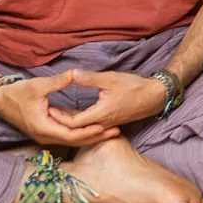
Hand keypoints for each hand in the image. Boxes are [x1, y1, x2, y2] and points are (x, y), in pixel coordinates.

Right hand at [0, 71, 121, 147]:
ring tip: (110, 131)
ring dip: (90, 135)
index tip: (106, 126)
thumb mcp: (38, 85)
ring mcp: (46, 135)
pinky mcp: (47, 131)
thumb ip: (58, 81)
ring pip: (72, 139)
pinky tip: (95, 127)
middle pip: (76, 140)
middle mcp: (46, 136)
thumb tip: (75, 74)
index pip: (72, 134)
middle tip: (116, 131)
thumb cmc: (17, 93)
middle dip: (96, 136)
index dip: (90, 131)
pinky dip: (81, 132)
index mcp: (44, 127)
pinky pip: (67, 135)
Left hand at [48, 70, 172, 132]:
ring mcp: (108, 124)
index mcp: (100, 114)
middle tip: (47, 111)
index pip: (73, 122)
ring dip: (71, 121)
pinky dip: (81, 121)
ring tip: (57, 112)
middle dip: (61, 120)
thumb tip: (71, 73)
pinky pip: (92, 126)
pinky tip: (76, 112)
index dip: (59, 117)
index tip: (47, 109)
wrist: (155, 96)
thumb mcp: (110, 79)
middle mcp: (103, 123)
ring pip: (84, 128)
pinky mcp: (112, 122)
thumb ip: (89, 78)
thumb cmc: (135, 87)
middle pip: (77, 128)